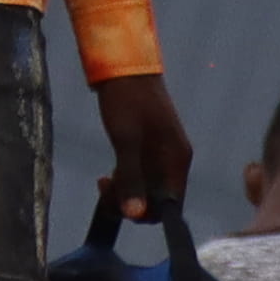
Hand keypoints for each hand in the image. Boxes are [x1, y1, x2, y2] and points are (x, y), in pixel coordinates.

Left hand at [92, 70, 191, 220]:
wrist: (123, 65)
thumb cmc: (127, 100)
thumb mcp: (126, 140)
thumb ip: (131, 178)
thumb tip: (135, 214)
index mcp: (177, 160)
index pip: (170, 205)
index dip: (146, 213)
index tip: (120, 205)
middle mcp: (174, 161)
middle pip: (157, 199)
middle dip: (131, 202)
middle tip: (105, 189)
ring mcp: (161, 155)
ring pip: (146, 189)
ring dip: (124, 192)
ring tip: (102, 181)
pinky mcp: (148, 149)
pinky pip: (140, 176)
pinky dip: (124, 180)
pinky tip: (107, 175)